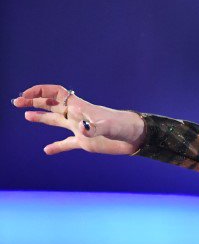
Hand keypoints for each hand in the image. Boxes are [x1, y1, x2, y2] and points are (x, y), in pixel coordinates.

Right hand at [11, 84, 146, 155]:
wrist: (136, 138)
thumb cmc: (124, 127)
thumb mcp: (109, 126)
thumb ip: (94, 127)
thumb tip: (82, 129)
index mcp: (80, 107)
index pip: (56, 93)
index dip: (40, 92)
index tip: (25, 95)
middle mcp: (77, 116)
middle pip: (52, 105)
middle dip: (34, 102)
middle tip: (16, 102)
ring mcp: (80, 129)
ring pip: (56, 121)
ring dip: (41, 117)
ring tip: (26, 115)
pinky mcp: (85, 142)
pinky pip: (66, 143)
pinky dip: (56, 146)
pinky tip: (47, 151)